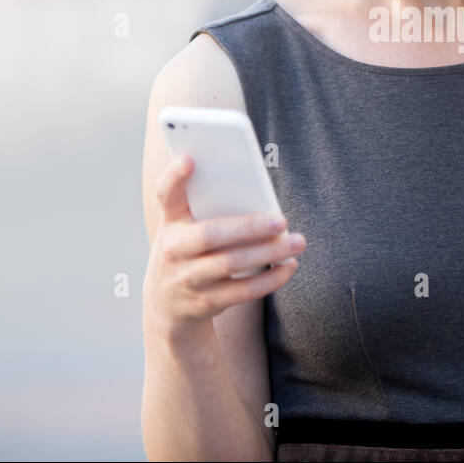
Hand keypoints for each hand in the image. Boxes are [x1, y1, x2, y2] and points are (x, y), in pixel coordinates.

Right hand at [143, 153, 305, 349]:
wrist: (166, 303)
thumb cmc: (189, 250)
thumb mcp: (186, 227)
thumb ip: (209, 208)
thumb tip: (259, 196)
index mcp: (170, 221)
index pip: (166, 195)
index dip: (174, 177)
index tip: (189, 159)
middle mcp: (172, 249)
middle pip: (210, 235)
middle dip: (248, 227)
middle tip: (281, 220)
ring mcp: (186, 278)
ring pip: (231, 264)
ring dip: (269, 253)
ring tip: (297, 242)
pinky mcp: (204, 302)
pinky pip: (242, 292)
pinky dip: (270, 279)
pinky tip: (289, 266)